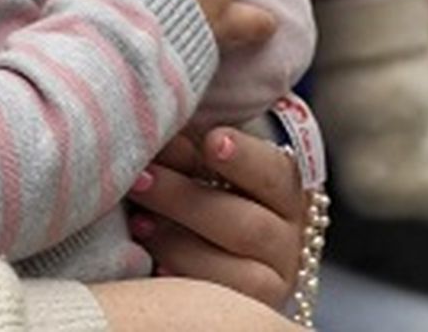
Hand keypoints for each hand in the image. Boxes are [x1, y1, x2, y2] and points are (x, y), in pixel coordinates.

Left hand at [129, 127, 306, 307]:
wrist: (212, 248)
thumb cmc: (202, 187)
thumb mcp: (201, 165)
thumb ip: (190, 149)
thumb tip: (156, 120)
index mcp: (284, 190)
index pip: (275, 173)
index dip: (245, 158)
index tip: (212, 141)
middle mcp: (288, 237)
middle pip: (247, 224)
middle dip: (185, 200)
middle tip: (139, 178)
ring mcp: (273, 279)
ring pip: (237, 271)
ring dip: (179, 243)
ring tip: (139, 223)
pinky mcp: (250, 307)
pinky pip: (221, 302)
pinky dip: (185, 281)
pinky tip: (153, 267)